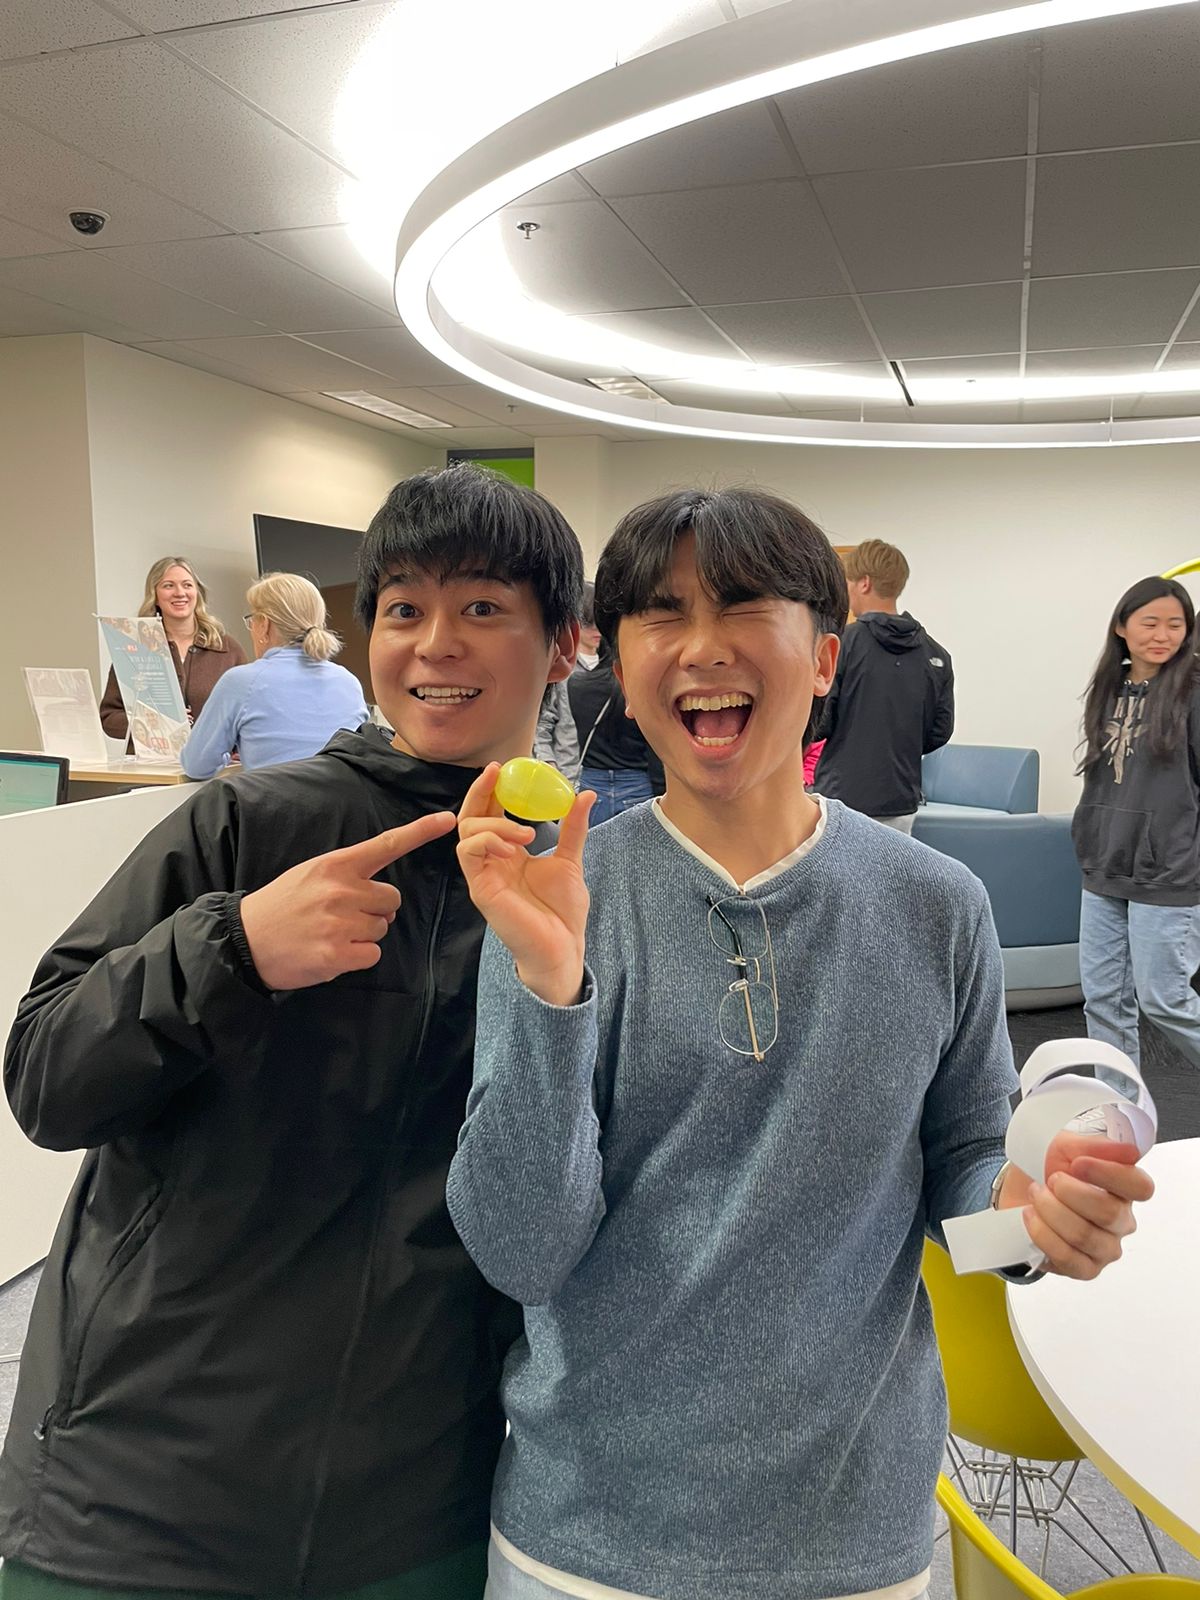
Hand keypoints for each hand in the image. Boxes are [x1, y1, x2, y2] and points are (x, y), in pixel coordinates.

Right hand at [239, 812, 455, 989]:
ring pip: (382, 928)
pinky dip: (357, 958)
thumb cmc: (282, 907)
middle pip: (392, 899)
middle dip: (376, 910)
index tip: (448, 819)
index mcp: (336, 865)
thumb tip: (385, 898)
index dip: (420, 832)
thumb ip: (348, 876)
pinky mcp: (338, 953)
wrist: (244, 940)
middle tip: (341, 917)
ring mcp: (340, 922)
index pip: (386, 844)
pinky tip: (331, 952)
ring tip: (329, 934)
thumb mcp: (311, 875)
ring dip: (363, 936)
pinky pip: (373, 954)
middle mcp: (341, 890)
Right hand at [457, 763, 594, 1005]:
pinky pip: (468, 852)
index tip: (504, 768)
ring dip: (494, 823)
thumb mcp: (570, 861)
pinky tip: (512, 849)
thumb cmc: (562, 912)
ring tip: (527, 834)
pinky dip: (488, 841)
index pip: (491, 813)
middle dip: (480, 791)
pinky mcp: (480, 888)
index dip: (492, 789)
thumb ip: (573, 828)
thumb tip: (585, 795)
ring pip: (466, 831)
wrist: (562, 947)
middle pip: (471, 817)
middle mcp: (492, 861)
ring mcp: (483, 874)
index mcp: (509, 853)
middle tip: (496, 772)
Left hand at [998, 1132, 1154, 1279]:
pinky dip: (1042, 1233)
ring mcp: (1105, 1248)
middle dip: (1069, 1192)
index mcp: (1125, 1190)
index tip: (1078, 1163)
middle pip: (1109, 1213)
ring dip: (1050, 1210)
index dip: (1109, 1174)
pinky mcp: (1084, 1269)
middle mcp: (1121, 1222)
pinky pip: (1067, 1257)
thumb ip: (1097, 1147)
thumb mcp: (1067, 1146)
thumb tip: (1130, 1152)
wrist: (1018, 1192)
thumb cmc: (1047, 1168)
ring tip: (1035, 1194)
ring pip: (1083, 1235)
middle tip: (1049, 1179)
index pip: (1140, 1187)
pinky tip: (1031, 1215)